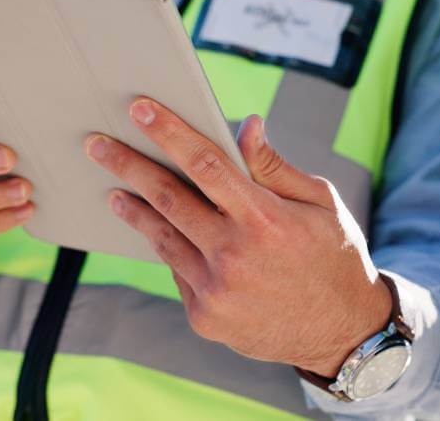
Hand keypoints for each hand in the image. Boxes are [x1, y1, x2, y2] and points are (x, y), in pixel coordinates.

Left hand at [85, 98, 391, 377]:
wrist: (343, 332)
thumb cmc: (335, 255)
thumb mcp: (320, 203)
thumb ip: (274, 167)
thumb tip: (245, 126)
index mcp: (265, 218)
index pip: (205, 164)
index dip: (169, 133)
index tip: (139, 108)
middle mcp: (234, 254)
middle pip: (168, 198)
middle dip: (128, 165)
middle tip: (96, 144)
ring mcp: (215, 289)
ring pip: (162, 236)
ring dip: (133, 209)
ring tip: (114, 190)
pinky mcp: (205, 316)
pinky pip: (177, 270)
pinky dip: (168, 246)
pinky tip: (158, 231)